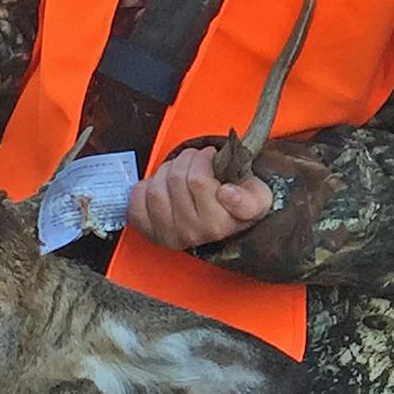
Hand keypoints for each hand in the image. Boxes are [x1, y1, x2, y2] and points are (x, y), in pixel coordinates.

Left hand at [127, 147, 273, 250]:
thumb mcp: (257, 198)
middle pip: (177, 178)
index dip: (203, 162)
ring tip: (180, 171)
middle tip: (198, 159)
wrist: (222, 222)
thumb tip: (228, 194)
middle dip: (187, 159)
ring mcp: (169, 234)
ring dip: (167, 171)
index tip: (212, 158)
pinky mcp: (151, 232)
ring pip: (157, 188)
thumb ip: (251, 198)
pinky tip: (161, 186)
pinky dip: (144, 188)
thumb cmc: (238, 203)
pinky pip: (136, 203)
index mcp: (219, 223)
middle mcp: (193, 232)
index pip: (198, 181)